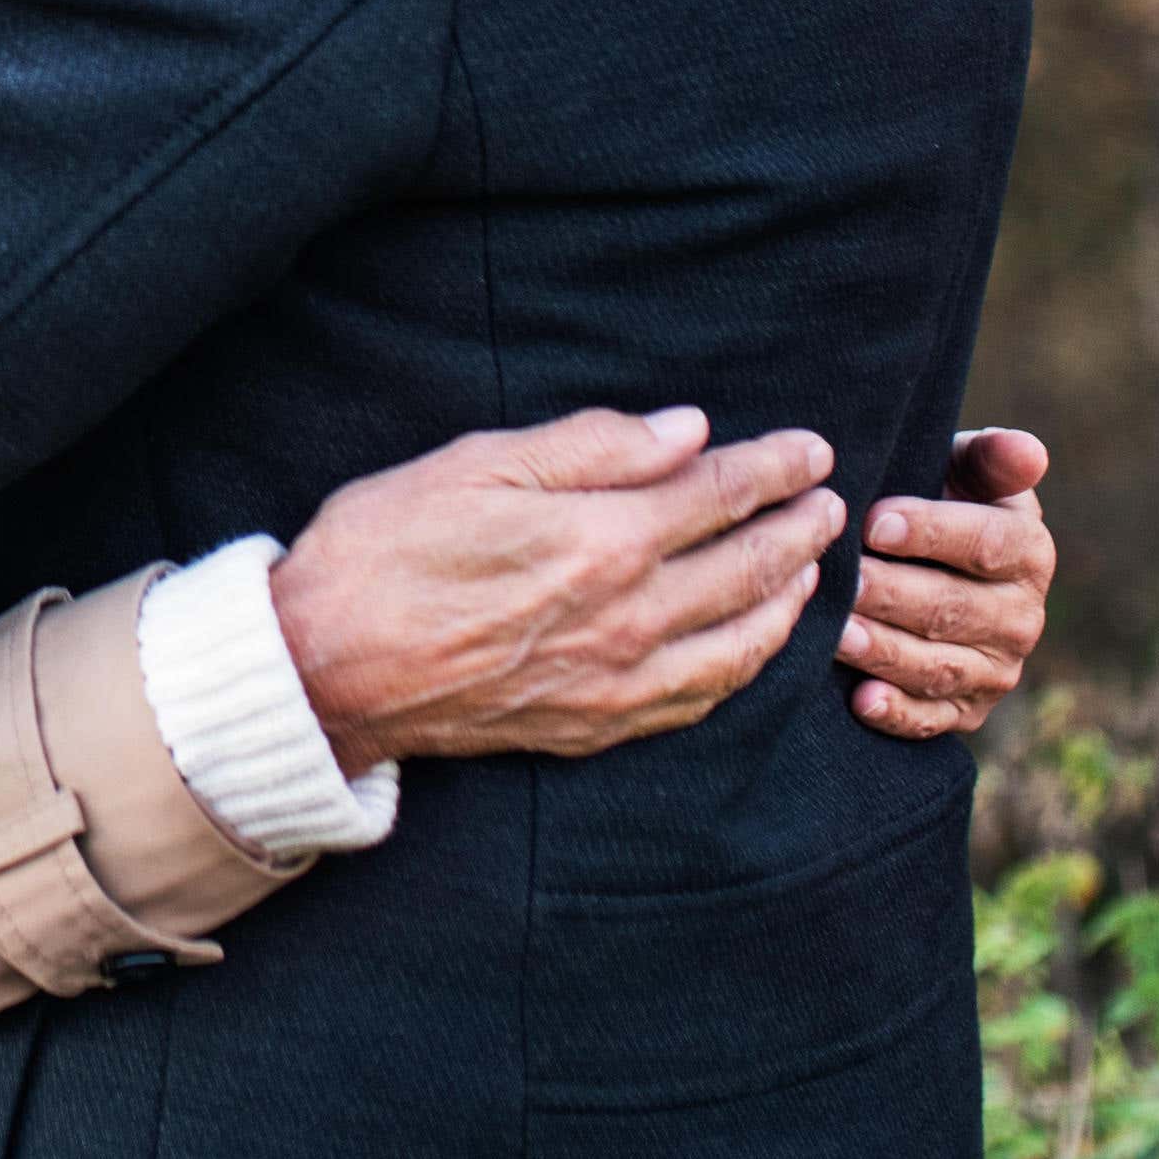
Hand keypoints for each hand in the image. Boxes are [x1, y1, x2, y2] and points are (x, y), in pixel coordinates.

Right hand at [267, 406, 845, 769]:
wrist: (325, 669)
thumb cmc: (384, 550)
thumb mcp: (474, 466)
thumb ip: (589, 446)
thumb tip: (687, 431)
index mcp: (599, 540)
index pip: (719, 493)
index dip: (773, 467)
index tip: (810, 448)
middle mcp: (627, 617)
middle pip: (747, 566)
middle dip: (800, 528)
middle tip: (832, 501)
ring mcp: (617, 683)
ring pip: (741, 641)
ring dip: (790, 598)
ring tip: (814, 566)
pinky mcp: (596, 727)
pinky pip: (702, 699)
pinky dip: (747, 665)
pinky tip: (754, 643)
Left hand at [838, 425, 1053, 741]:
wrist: (925, 563)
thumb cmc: (938, 499)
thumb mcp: (964, 469)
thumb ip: (992, 458)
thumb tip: (1028, 452)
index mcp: (1029, 552)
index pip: (988, 544)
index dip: (932, 532)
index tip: (874, 521)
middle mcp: (1022, 617)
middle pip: (956, 609)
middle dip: (896, 595)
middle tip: (846, 581)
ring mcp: (994, 670)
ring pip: (939, 666)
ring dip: (888, 653)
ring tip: (839, 633)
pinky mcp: (964, 711)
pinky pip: (932, 720)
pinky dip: (898, 713)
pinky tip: (861, 701)